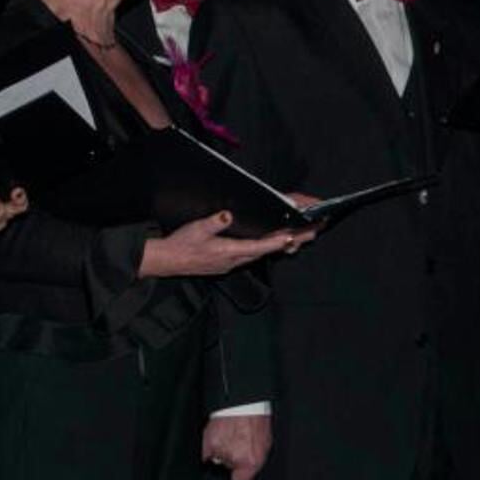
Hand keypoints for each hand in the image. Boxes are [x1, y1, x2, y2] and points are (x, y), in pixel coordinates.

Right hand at [139, 212, 308, 277]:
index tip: (293, 238)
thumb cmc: (182, 244)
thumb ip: (213, 223)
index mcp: (229, 250)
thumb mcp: (196, 229)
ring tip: (297, 239)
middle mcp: (234, 259)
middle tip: (310, 235)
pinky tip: (268, 246)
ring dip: (279, 247)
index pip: (259, 247)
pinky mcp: (227, 264)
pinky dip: (264, 250)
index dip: (277, 242)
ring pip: (260, 255)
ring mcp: (231, 263)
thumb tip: (227, 215)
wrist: (168, 261)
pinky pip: (251, 257)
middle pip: (267, 252)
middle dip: (289, 243)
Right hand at [202, 414, 271, 479]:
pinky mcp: (209, 442)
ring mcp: (220, 451)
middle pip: (229, 465)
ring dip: (221, 450)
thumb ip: (255, 460)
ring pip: (218, 458)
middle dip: (232, 456)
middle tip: (237, 442)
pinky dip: (209, 448)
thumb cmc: (256, 421)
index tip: (239, 470)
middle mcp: (235, 459)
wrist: (243, 404)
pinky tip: (217, 438)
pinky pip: (206, 453)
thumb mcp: (265, 444)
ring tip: (229, 436)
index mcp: (251, 461)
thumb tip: (248, 467)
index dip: (239, 474)